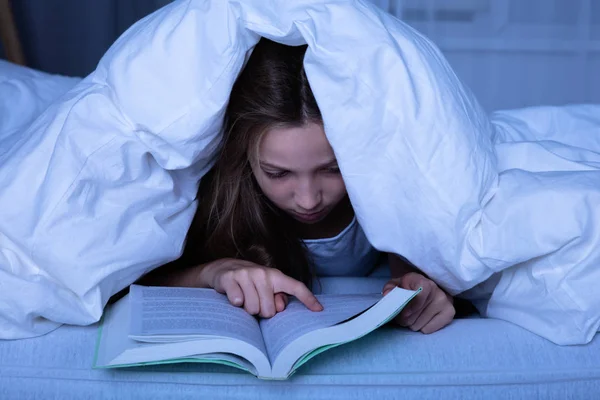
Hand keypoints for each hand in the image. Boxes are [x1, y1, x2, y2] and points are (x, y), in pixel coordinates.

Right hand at [199, 258, 322, 317]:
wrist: (223, 270)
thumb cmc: (250, 283)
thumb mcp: (266, 288)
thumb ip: (277, 298)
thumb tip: (281, 307)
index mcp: (276, 276)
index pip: (296, 287)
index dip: (308, 299)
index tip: (319, 310)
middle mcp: (263, 273)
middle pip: (269, 311)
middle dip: (261, 312)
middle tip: (255, 302)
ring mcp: (246, 274)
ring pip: (253, 309)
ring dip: (247, 310)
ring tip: (244, 298)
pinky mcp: (230, 278)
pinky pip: (238, 302)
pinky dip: (236, 304)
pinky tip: (234, 296)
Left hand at [382, 272, 454, 333]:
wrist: (423, 285)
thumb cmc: (408, 287)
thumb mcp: (396, 284)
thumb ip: (390, 288)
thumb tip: (387, 294)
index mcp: (423, 281)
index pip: (419, 297)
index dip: (409, 307)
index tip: (403, 312)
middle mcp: (437, 291)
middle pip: (415, 316)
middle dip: (405, 319)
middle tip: (403, 314)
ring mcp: (446, 302)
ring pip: (420, 325)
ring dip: (413, 323)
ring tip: (412, 316)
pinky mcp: (450, 313)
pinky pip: (429, 330)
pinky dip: (422, 327)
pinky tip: (422, 319)